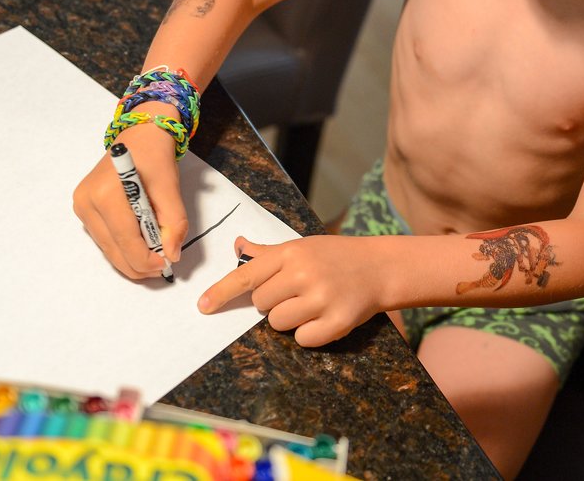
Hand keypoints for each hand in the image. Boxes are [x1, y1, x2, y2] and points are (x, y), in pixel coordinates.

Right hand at [72, 120, 188, 279]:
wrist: (140, 137)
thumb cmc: (155, 159)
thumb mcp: (170, 188)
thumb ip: (174, 223)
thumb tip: (172, 254)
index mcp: (105, 193)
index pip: (125, 238)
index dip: (145, 258)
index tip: (165, 266)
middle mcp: (87, 202)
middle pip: (113, 248)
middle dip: (138, 264)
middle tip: (163, 268)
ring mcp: (81, 207)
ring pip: (107, 248)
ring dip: (131, 258)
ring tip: (155, 257)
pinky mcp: (83, 210)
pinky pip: (104, 239)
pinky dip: (123, 247)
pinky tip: (141, 246)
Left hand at [198, 235, 383, 346]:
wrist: (381, 267)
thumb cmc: (337, 256)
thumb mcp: (303, 246)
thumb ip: (268, 253)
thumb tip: (238, 245)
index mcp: (292, 253)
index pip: (247, 276)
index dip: (221, 292)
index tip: (202, 306)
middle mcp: (304, 274)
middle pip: (261, 305)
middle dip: (273, 303)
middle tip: (296, 292)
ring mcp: (322, 298)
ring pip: (279, 324)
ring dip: (290, 320)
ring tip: (311, 304)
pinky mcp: (337, 322)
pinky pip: (303, 340)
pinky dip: (309, 334)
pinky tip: (323, 318)